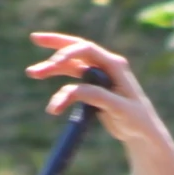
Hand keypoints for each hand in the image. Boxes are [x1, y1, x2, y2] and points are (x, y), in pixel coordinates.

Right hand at [27, 34, 167, 150]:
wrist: (141, 132)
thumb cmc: (136, 120)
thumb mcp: (118, 109)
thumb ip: (96, 97)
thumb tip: (71, 91)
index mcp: (114, 65)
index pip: (88, 50)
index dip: (68, 51)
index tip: (54, 62)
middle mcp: (105, 66)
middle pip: (76, 50)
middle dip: (55, 48)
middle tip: (34, 42)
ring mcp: (98, 76)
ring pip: (70, 66)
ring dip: (52, 69)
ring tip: (32, 72)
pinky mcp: (92, 88)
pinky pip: (72, 83)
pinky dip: (60, 90)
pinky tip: (53, 105)